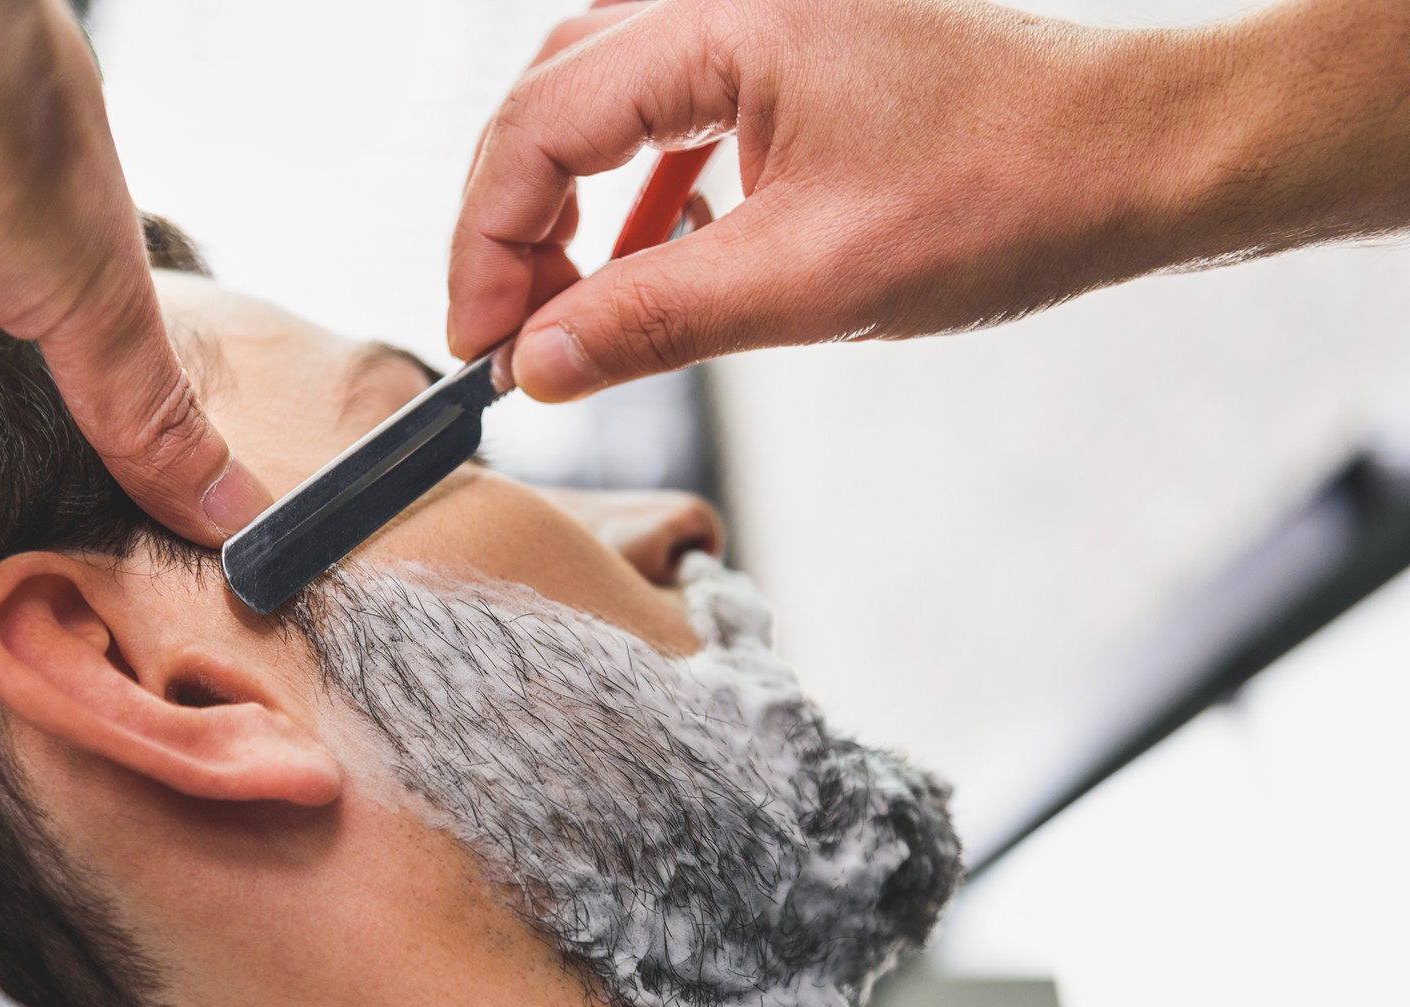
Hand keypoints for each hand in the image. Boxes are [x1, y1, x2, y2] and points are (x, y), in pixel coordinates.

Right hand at [448, 0, 1336, 400]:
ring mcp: (752, 17)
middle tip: (507, 341)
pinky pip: (664, 114)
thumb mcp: (809, 279)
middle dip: (511, 229)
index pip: (535, 126)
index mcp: (720, 16)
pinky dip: (629, 196)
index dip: (486, 246)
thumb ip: (652, 319)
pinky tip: (634, 264)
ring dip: (564, 212)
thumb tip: (537, 366)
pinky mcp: (783, 54)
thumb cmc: (1005, 193)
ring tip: (558, 312)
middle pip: (547, 103)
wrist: (1132, 155)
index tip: (480, 348)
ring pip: (596, 106)